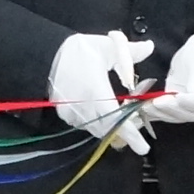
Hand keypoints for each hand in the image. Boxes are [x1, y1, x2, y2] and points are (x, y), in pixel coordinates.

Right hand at [50, 32, 155, 153]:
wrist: (44, 53)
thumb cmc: (78, 49)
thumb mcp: (107, 45)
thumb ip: (130, 50)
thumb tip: (150, 47)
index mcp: (96, 89)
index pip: (116, 118)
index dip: (130, 134)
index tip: (143, 148)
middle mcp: (83, 106)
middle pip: (109, 128)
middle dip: (124, 129)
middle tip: (136, 122)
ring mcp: (72, 112)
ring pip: (97, 128)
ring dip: (110, 125)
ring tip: (120, 113)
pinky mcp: (64, 114)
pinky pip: (85, 124)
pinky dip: (97, 121)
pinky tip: (100, 109)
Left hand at [147, 31, 193, 126]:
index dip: (192, 102)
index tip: (179, 97)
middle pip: (189, 113)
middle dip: (171, 108)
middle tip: (157, 102)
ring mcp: (190, 111)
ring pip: (174, 115)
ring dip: (159, 112)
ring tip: (146, 105)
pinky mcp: (176, 109)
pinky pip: (165, 113)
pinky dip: (153, 111)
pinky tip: (142, 107)